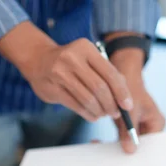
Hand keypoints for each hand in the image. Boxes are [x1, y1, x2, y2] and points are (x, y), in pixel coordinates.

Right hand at [0, 22, 132, 122]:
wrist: (38, 59)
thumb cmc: (70, 62)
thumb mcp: (88, 59)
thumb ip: (106, 73)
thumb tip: (125, 97)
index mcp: (86, 48)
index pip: (110, 73)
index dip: (121, 92)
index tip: (127, 105)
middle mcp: (72, 58)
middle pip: (100, 88)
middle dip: (111, 104)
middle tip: (115, 113)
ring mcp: (60, 73)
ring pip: (88, 99)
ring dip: (99, 111)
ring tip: (103, 114)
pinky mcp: (52, 88)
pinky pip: (75, 106)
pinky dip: (88, 114)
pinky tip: (93, 115)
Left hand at [109, 47, 164, 153]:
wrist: (122, 74)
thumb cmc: (130, 87)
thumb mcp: (130, 109)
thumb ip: (129, 129)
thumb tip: (130, 151)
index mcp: (157, 124)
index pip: (151, 146)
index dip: (140, 154)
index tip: (125, 159)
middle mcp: (149, 129)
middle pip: (139, 147)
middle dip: (125, 151)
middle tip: (110, 160)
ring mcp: (137, 129)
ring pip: (127, 144)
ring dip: (114, 147)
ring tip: (99, 147)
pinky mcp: (125, 128)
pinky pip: (118, 139)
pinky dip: (109, 141)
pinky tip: (96, 142)